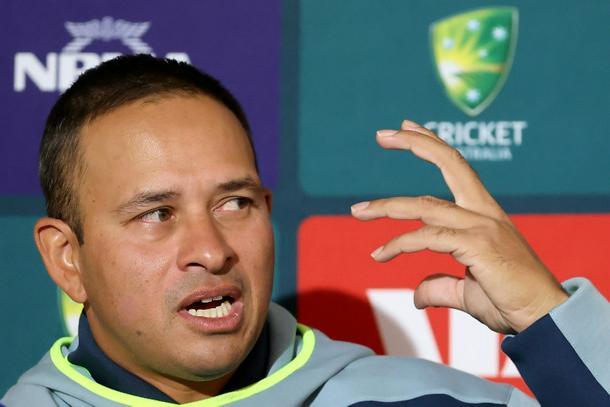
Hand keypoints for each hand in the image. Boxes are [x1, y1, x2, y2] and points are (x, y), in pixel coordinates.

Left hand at [350, 120, 567, 333]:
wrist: (545, 319)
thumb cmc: (511, 301)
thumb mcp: (468, 291)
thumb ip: (440, 286)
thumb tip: (416, 295)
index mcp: (485, 214)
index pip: (456, 167)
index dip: (432, 144)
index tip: (408, 128)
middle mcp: (484, 212)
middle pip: (449, 164)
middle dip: (415, 143)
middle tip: (381, 133)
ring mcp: (482, 226)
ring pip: (424, 205)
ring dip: (386, 207)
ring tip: (357, 212)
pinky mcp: (477, 245)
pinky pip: (426, 238)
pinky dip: (398, 245)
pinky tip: (379, 255)